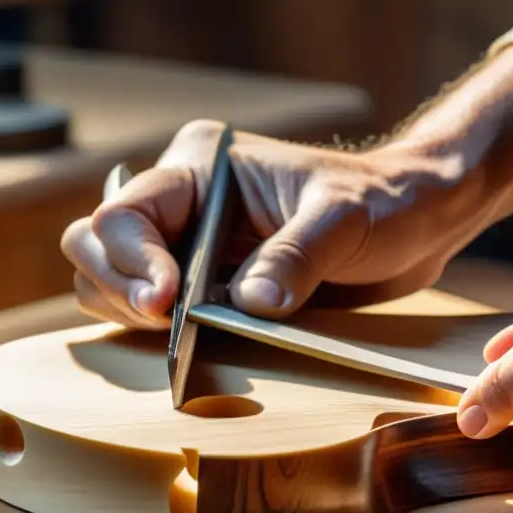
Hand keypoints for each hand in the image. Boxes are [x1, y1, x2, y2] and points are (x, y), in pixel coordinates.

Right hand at [61, 120, 488, 328]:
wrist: (416, 222)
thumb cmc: (385, 202)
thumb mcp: (345, 220)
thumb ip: (296, 256)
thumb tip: (248, 306)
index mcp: (200, 166)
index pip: (125, 213)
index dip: (131, 261)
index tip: (168, 303)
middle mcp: (183, 203)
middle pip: (96, 245)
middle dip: (119, 287)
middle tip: (168, 323)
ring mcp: (190, 246)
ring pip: (114, 282)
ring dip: (132, 314)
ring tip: (183, 337)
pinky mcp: (208, 285)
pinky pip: (155, 313)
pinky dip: (156, 334)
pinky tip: (190, 346)